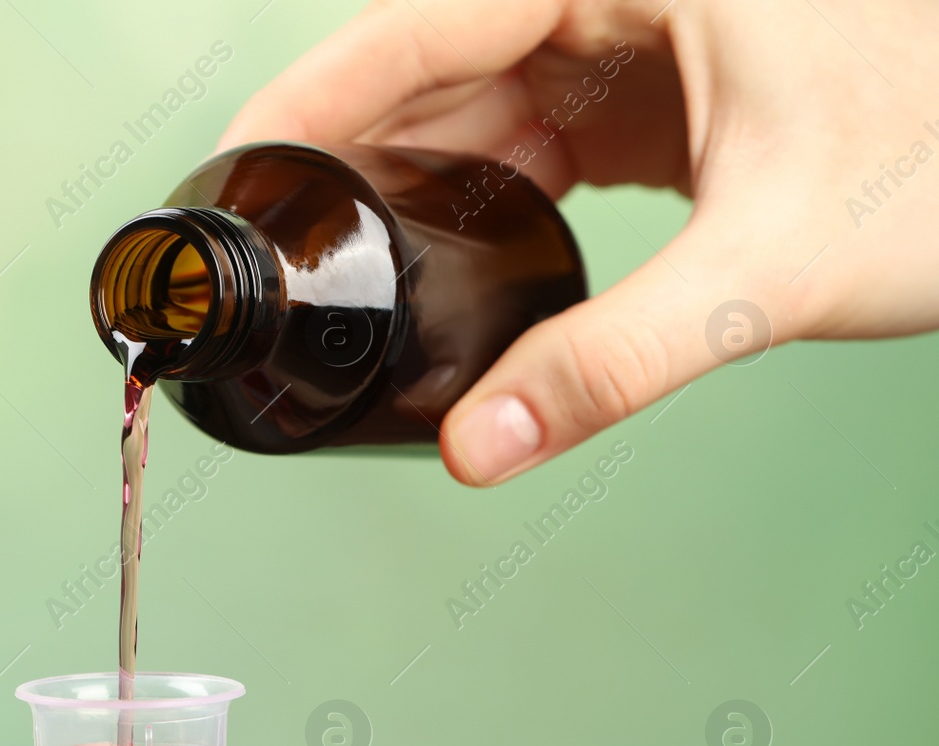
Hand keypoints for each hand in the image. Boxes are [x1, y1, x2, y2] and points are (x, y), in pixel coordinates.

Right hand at [220, 0, 938, 484]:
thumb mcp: (771, 263)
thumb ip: (614, 363)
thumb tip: (480, 447)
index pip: (419, 24)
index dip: (310, 98)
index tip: (231, 167)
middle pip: (430, 65)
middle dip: (346, 157)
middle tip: (269, 247)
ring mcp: (636, 39)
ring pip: (475, 104)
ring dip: (408, 187)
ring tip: (337, 267)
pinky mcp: (657, 92)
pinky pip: (531, 135)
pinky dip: (480, 199)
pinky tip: (442, 258)